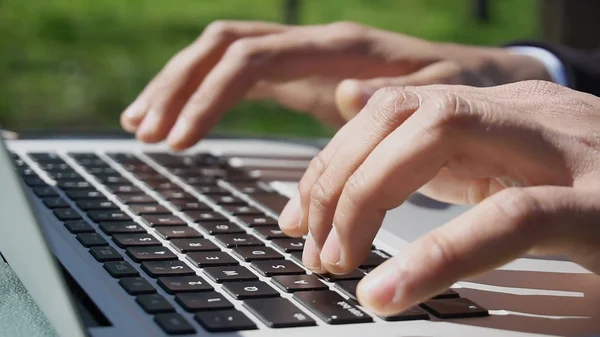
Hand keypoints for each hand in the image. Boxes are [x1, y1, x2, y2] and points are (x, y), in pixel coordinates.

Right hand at [120, 20, 550, 149]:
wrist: (475, 80)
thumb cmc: (460, 94)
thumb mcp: (440, 98)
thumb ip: (392, 99)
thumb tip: (340, 97)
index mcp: (340, 49)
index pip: (252, 59)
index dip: (207, 96)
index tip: (177, 140)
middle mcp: (314, 45)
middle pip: (224, 45)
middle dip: (178, 87)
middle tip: (144, 131)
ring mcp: (306, 58)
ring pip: (224, 55)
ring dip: (180, 87)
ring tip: (143, 125)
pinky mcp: (304, 76)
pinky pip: (242, 75)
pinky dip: (206, 96)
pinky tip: (185, 121)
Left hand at [278, 80, 599, 315]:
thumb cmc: (597, 198)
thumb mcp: (504, 165)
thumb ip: (434, 144)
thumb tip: (351, 105)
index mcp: (501, 110)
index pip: (391, 107)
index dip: (333, 159)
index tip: (298, 216)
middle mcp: (529, 115)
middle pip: (405, 113)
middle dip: (339, 178)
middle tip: (313, 247)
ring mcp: (570, 154)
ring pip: (444, 137)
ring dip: (370, 200)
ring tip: (337, 262)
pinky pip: (511, 218)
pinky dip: (439, 255)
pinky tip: (390, 294)